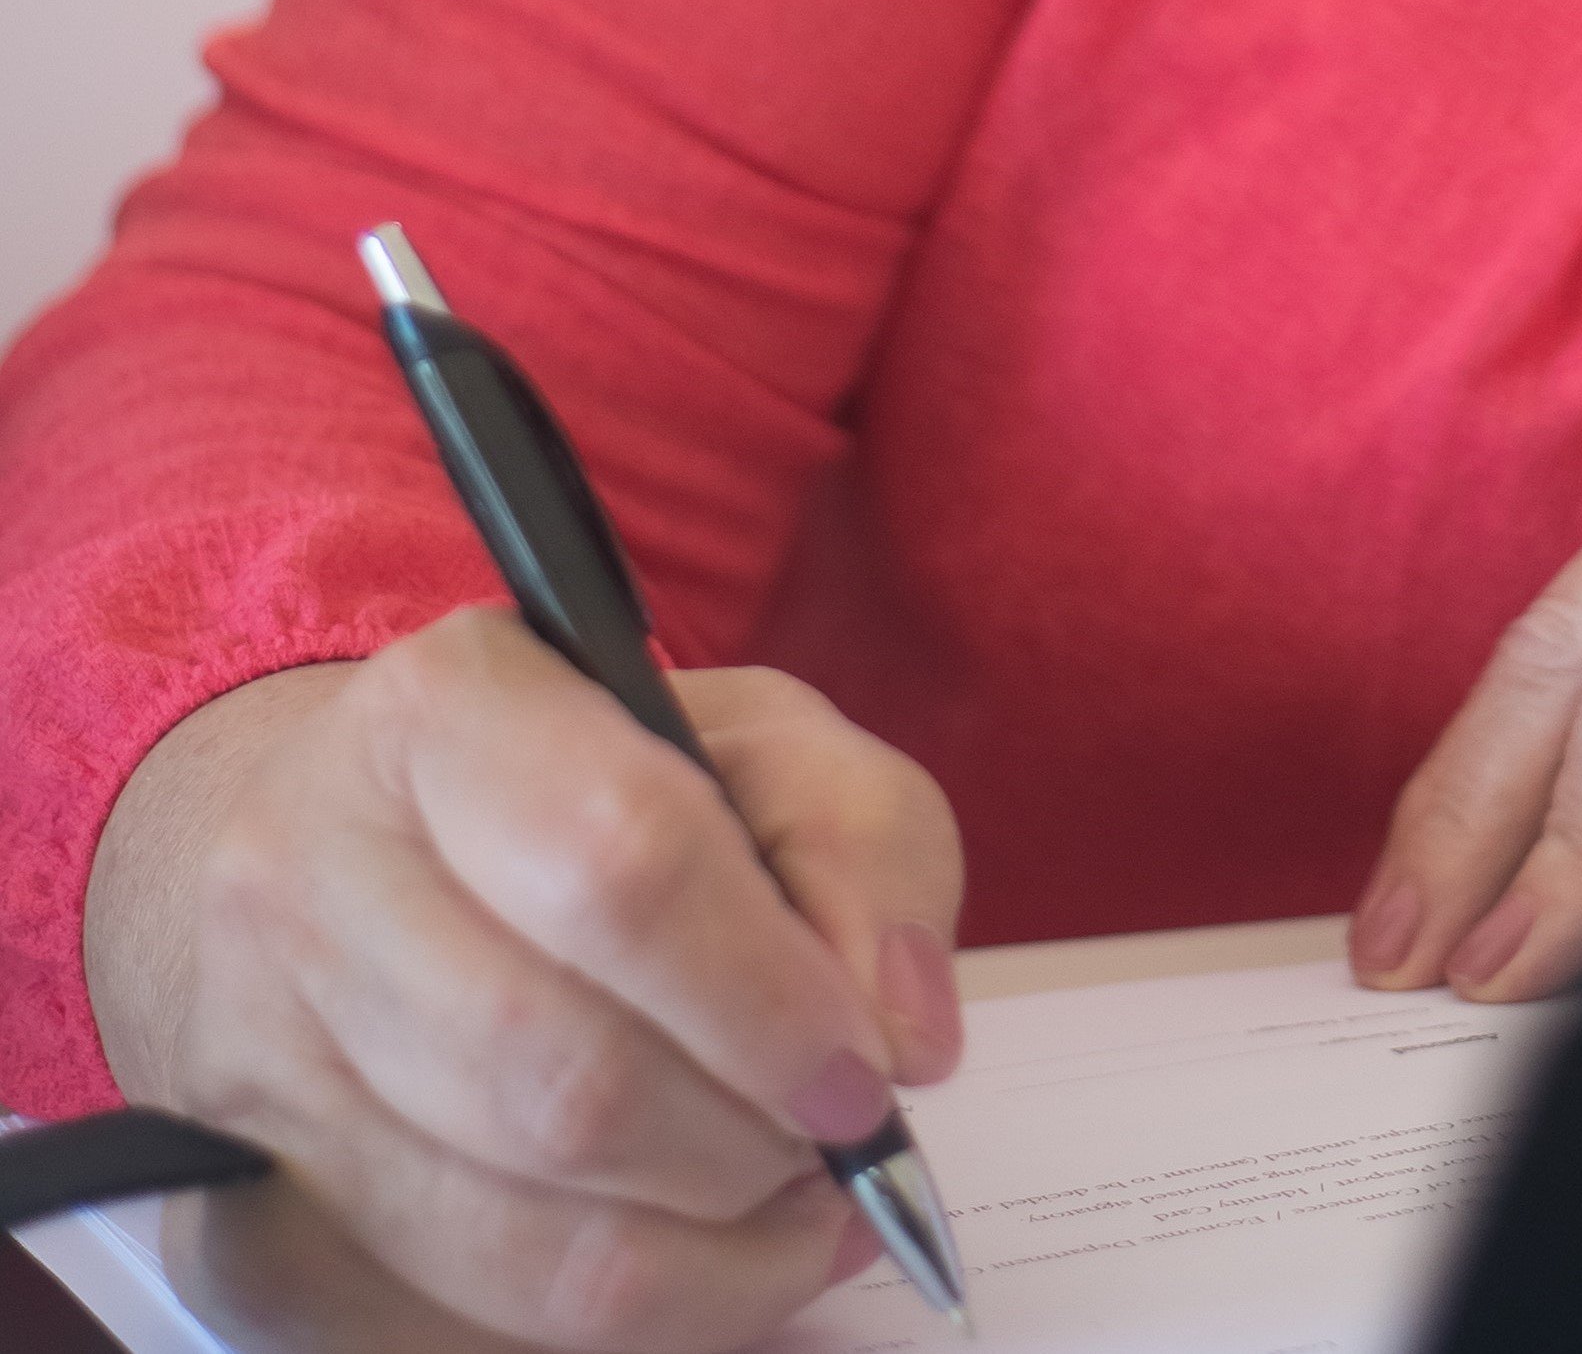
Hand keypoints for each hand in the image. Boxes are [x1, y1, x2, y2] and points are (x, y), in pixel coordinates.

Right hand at [84, 608, 965, 1353]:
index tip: (867, 1071)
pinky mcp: (259, 1193)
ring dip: (700, 1243)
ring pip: (507, 1221)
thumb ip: (866, 849)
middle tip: (834, 1141)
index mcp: (451, 710)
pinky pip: (459, 1307)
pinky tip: (709, 1249)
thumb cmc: (605, 789)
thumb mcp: (771, 747)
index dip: (768, 999)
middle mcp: (312, 868)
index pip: (621, 863)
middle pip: (559, 1075)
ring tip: (791, 1198)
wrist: (368, 844)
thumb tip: (898, 1031)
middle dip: (744, 1143)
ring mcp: (261, 1042)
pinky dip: (629, 1303)